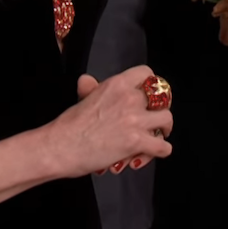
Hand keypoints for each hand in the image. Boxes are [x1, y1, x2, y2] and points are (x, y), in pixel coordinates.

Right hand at [45, 65, 172, 178]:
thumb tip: (87, 80)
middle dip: (161, 109)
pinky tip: (148, 154)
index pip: (147, 74)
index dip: (152, 86)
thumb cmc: (68, 125)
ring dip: (163, 131)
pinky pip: (163, 147)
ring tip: (156, 137)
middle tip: (156, 119)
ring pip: (167, 120)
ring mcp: (134, 120)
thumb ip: (91, 88)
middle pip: (163, 97)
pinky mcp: (136, 142)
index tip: (151, 96)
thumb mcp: (82, 99)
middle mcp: (129, 98)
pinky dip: (159, 152)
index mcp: (116, 84)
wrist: (60, 147)